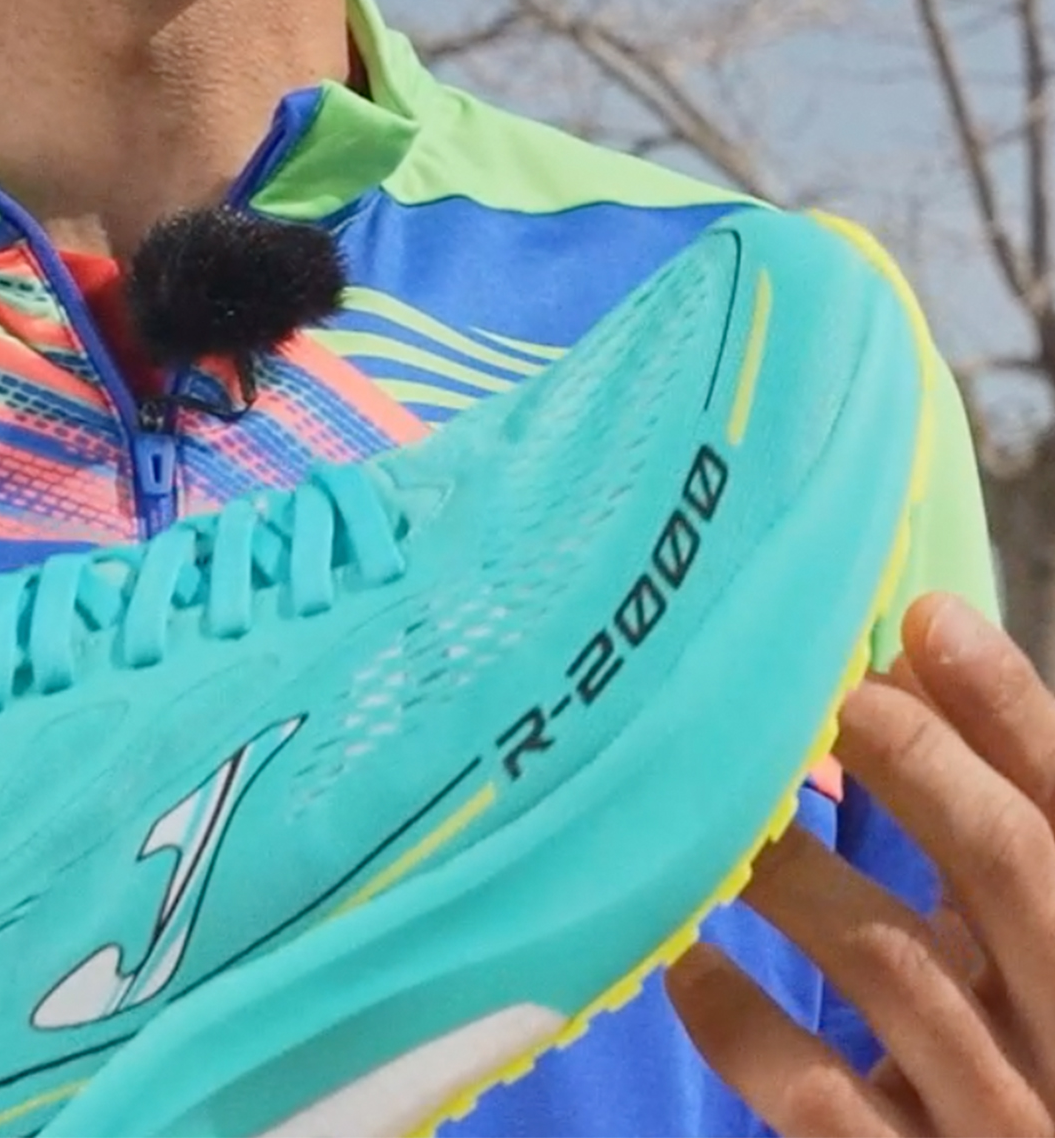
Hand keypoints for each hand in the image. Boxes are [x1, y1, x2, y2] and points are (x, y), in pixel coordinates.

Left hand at [665, 593, 1054, 1136]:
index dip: (1010, 710)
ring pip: (894, 965)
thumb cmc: (1004, 1050)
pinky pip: (817, 1091)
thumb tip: (915, 644)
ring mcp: (999, 1121)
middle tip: (816, 689)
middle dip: (916, 760)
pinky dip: (741, 1015)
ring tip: (711, 798)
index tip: (924, 614)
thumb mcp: (1021, 941)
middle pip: (1011, 868)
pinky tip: (681, 954)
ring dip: (795, 864)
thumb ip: (989, 815)